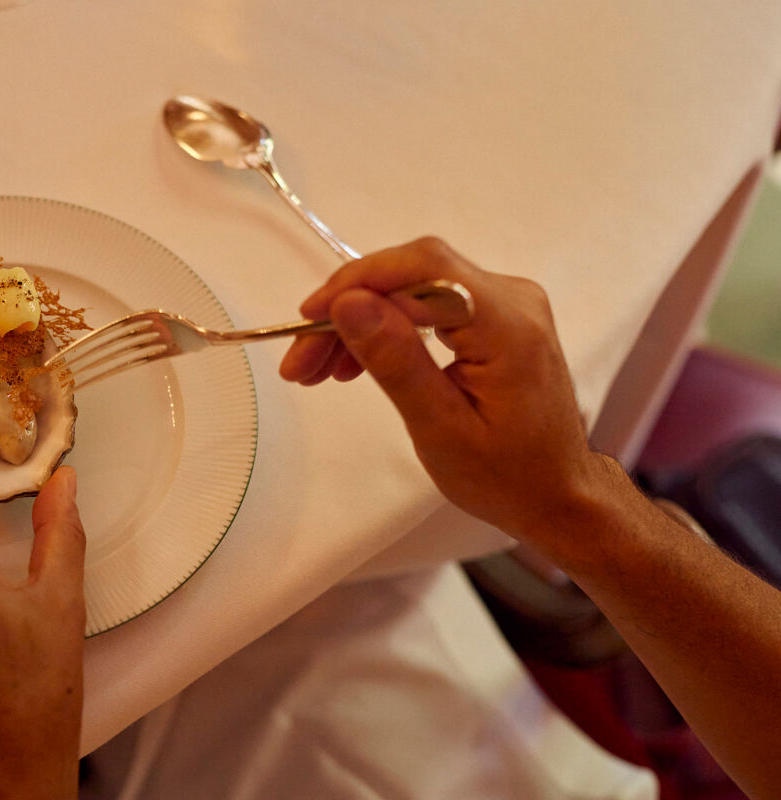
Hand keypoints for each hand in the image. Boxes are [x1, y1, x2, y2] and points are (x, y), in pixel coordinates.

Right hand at [280, 237, 608, 537]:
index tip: (310, 317)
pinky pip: (427, 304)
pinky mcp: (494, 315)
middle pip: (411, 276)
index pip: (424, 268)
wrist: (556, 492)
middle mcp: (513, 299)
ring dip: (359, 322)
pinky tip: (353, 363)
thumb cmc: (505, 475)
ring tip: (317, 371)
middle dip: (348, 310)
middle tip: (301, 362)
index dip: (358, 281)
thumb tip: (347, 302)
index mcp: (508, 326)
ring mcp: (506, 303)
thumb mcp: (440, 428)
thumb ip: (395, 360)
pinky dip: (385, 328)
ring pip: (412, 289)